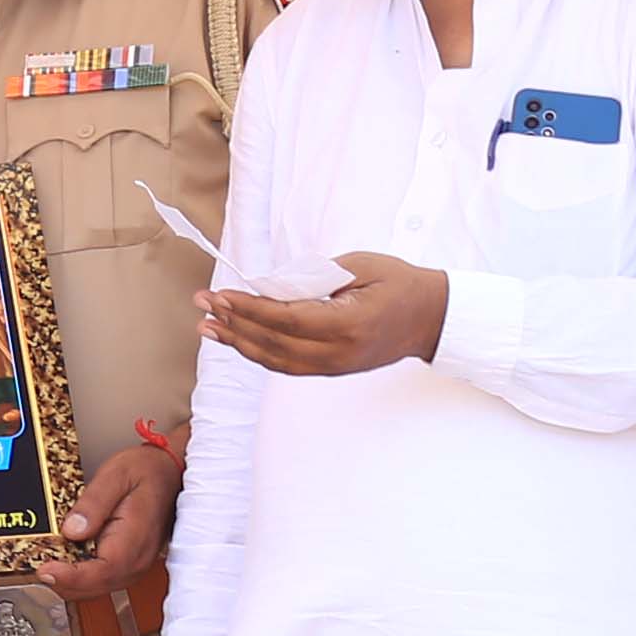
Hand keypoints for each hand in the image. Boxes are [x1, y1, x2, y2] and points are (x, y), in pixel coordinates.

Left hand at [42, 432, 185, 594]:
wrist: (168, 472)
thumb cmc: (147, 472)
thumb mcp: (116, 475)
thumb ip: (93, 503)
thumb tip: (72, 529)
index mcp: (134, 538)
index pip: (102, 570)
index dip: (70, 576)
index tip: (45, 570)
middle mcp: (136, 559)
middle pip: (95, 587)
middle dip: (62, 583)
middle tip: (35, 569)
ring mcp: (133, 565)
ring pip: (95, 588)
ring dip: (68, 584)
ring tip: (44, 567)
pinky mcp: (126, 564)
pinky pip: (99, 580)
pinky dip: (78, 578)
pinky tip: (62, 564)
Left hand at [199, 251, 445, 378]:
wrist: (432, 318)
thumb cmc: (399, 283)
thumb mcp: (360, 266)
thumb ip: (314, 277)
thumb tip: (269, 285)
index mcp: (348, 324)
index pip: (285, 319)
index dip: (249, 309)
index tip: (221, 295)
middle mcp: (338, 352)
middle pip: (274, 343)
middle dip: (234, 323)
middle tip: (203, 305)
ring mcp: (335, 366)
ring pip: (275, 360)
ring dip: (238, 343)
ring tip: (207, 327)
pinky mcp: (333, 370)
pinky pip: (287, 365)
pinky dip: (258, 352)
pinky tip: (236, 339)